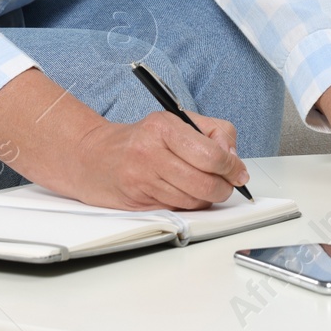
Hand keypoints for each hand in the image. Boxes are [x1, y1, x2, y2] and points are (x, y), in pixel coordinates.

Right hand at [63, 110, 249, 210]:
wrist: (92, 157)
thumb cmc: (140, 139)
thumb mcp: (176, 121)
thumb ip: (213, 133)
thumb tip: (234, 158)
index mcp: (163, 126)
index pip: (211, 154)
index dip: (232, 167)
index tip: (238, 171)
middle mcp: (150, 152)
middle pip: (205, 183)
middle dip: (223, 188)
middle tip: (227, 184)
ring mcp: (142, 179)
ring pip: (193, 201)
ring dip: (206, 199)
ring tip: (203, 187)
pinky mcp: (138, 201)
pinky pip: (177, 209)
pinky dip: (187, 204)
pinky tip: (182, 192)